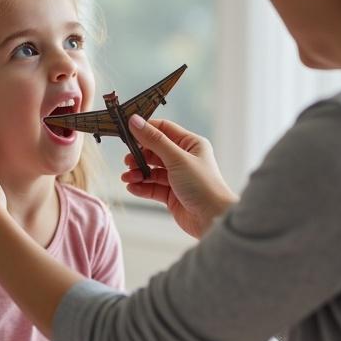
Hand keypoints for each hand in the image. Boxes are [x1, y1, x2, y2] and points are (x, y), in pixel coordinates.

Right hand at [122, 115, 237, 238]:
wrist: (213, 220)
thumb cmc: (203, 185)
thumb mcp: (176, 158)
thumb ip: (154, 140)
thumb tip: (134, 120)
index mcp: (190, 144)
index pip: (163, 129)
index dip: (145, 129)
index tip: (127, 132)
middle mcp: (184, 158)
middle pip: (154, 151)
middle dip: (139, 156)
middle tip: (127, 161)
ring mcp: (177, 177)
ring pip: (152, 170)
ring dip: (138, 173)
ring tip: (127, 178)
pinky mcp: (172, 194)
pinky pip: (153, 187)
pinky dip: (141, 187)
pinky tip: (132, 188)